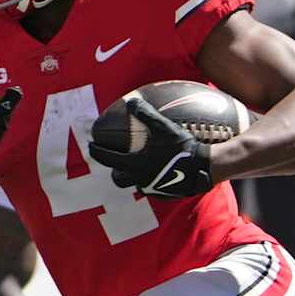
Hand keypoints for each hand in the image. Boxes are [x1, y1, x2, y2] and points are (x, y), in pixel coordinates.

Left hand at [87, 97, 213, 199]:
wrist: (203, 168)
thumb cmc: (182, 147)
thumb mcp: (164, 127)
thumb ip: (146, 114)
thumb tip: (132, 100)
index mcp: (135, 163)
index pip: (108, 158)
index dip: (97, 151)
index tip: (91, 146)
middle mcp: (140, 179)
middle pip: (118, 179)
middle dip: (114, 170)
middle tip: (115, 162)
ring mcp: (152, 188)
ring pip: (136, 184)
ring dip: (134, 176)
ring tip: (139, 167)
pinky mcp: (164, 194)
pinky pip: (152, 189)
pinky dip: (151, 181)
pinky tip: (159, 173)